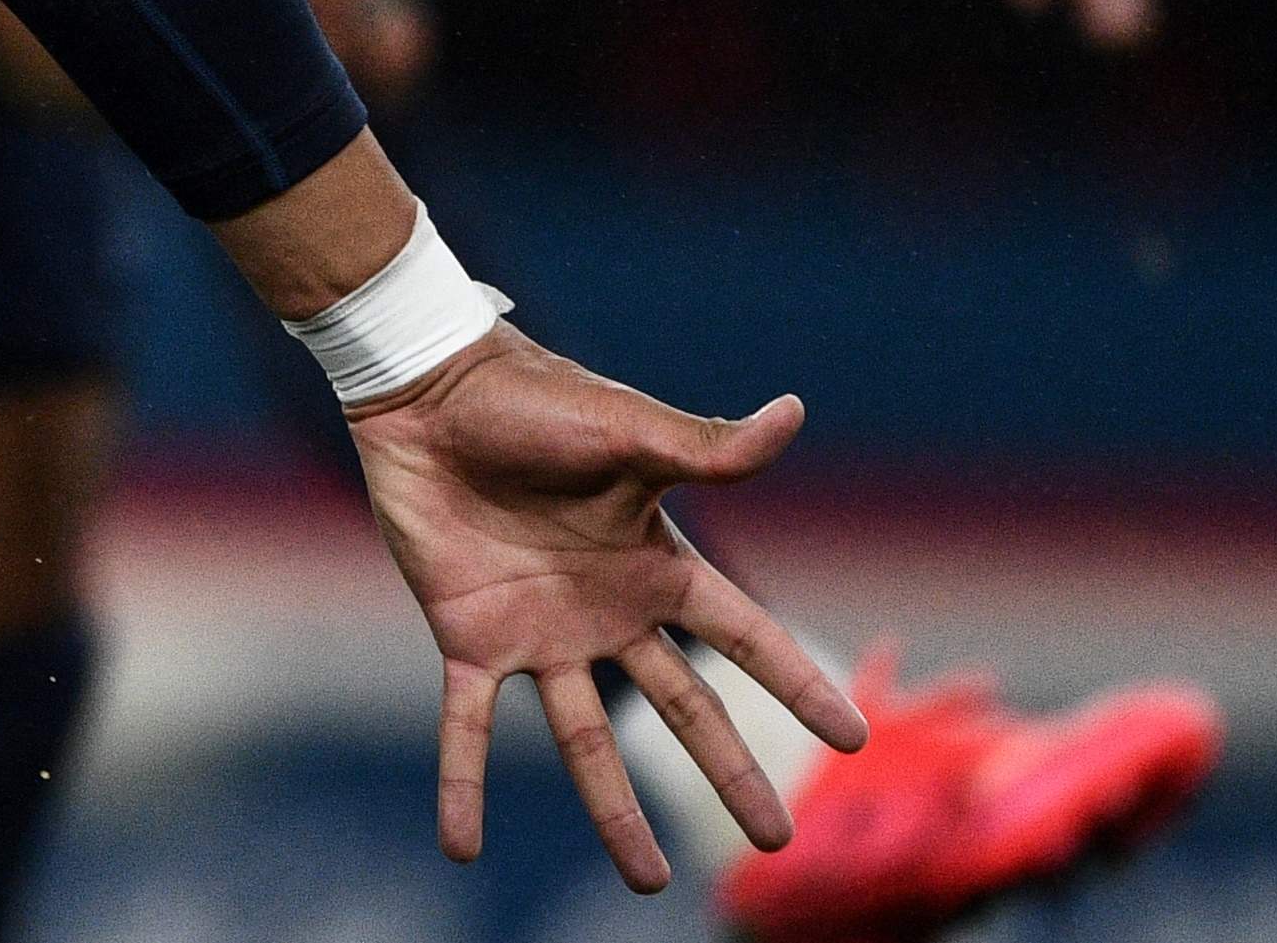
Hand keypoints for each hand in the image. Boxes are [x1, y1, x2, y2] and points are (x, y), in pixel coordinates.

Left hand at [348, 328, 868, 890]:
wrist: (425, 392)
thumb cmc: (530, 399)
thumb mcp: (627, 431)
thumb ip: (708, 447)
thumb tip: (795, 412)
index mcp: (655, 565)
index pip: (743, 638)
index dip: (796, 685)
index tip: (851, 738)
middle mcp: (606, 612)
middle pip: (684, 710)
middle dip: (731, 774)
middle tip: (776, 842)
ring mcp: (539, 633)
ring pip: (585, 742)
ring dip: (613, 813)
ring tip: (647, 884)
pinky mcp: (469, 638)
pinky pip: (466, 727)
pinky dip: (463, 786)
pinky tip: (461, 847)